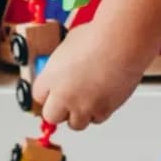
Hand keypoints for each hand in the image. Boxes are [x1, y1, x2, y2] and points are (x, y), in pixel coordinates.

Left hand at [26, 28, 140, 131]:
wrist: (122, 42)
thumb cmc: (98, 37)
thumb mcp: (68, 45)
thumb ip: (61, 62)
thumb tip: (62, 66)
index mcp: (51, 78)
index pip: (39, 96)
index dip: (47, 93)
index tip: (52, 92)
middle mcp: (64, 96)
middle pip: (52, 116)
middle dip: (58, 109)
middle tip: (65, 101)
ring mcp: (85, 106)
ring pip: (76, 123)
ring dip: (79, 114)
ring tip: (86, 99)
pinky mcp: (105, 110)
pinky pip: (97, 118)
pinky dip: (98, 111)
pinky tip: (102, 97)